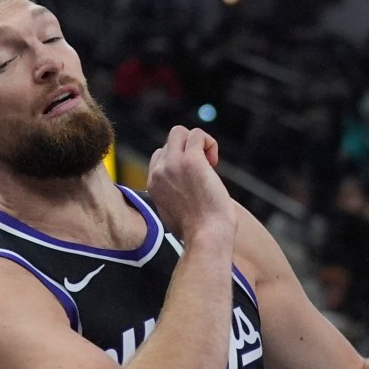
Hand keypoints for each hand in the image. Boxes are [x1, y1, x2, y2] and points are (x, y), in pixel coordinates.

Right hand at [145, 127, 235, 252]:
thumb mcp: (174, 211)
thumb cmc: (199, 231)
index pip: (160, 156)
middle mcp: (159, 172)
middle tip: (204, 169)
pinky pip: (198, 134)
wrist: (206, 237)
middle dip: (188, 148)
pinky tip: (214, 161)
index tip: (194, 179)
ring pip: (179, 131)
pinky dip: (209, 143)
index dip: (180, 161)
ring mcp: (172, 165)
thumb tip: (184, 185)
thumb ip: (172, 194)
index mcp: (153, 184)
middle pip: (169, 141)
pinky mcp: (191, 161)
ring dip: (198, 142)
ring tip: (209, 162)